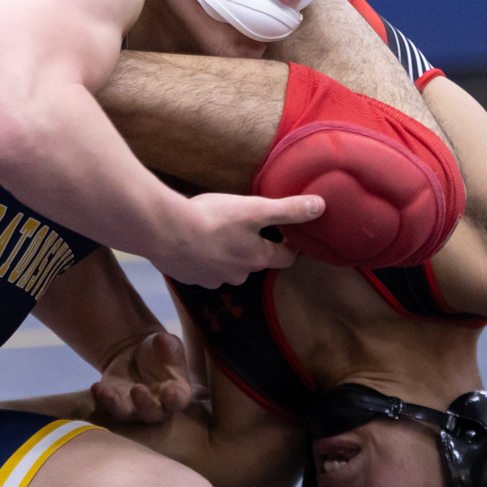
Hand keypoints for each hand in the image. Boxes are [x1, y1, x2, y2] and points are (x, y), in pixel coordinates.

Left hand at [91, 330, 192, 423]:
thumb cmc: (159, 351)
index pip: (177, 400)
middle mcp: (156, 407)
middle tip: (137, 389)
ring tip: (102, 391)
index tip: (168, 392)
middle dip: (144, 403)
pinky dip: (100, 400)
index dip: (174, 398)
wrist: (137, 354)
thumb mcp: (167, 343)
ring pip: (124, 413)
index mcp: (176, 393)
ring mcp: (134, 408)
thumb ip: (168, 344)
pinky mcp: (114, 403)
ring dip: (113, 404)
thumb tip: (162, 340)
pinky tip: (96, 387)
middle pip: (151, 412)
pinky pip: (106, 407)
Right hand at [154, 191, 322, 288]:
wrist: (164, 231)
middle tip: (247, 226)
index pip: (285, 259)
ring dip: (227, 252)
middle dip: (254, 247)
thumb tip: (321, 207)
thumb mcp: (255, 208)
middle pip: (255, 262)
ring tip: (217, 231)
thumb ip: (288, 210)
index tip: (287, 234)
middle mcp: (238, 274)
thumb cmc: (213, 218)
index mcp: (257, 258)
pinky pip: (203, 268)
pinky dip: (203, 256)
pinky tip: (194, 240)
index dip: (289, 246)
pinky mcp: (189, 277)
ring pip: (227, 266)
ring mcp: (212, 280)